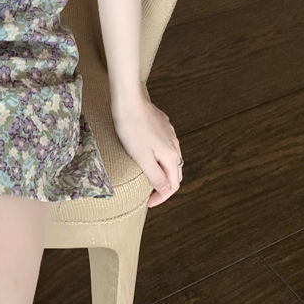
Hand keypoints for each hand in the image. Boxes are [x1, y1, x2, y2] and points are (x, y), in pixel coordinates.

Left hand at [111, 93, 182, 207]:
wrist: (129, 100)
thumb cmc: (132, 128)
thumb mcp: (142, 157)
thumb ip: (156, 176)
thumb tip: (165, 189)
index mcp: (171, 156)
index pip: (173, 185)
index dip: (161, 197)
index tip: (147, 203)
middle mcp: (174, 145)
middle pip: (174, 173)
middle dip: (164, 186)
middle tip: (148, 194)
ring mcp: (169, 133)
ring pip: (170, 158)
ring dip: (162, 171)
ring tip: (148, 177)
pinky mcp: (162, 124)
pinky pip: (164, 145)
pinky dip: (159, 156)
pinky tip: (148, 154)